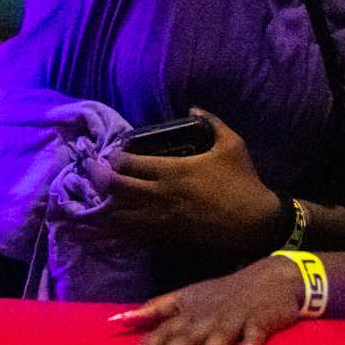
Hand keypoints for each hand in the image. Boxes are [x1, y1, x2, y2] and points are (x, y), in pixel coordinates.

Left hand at [82, 109, 281, 255]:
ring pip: (119, 217)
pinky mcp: (168, 237)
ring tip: (93, 199)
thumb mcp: (232, 144)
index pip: (129, 164)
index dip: (113, 158)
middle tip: (89, 172)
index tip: (110, 154)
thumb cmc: (243, 181)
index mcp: (173, 170)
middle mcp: (161, 195)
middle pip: (116, 189)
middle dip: (98, 179)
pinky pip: (133, 236)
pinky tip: (108, 226)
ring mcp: (162, 220)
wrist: (255, 221)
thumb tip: (193, 107)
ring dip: (103, 207)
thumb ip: (212, 121)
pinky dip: (117, 231)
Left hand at [111, 255, 306, 344]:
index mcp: (188, 309)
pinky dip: (252, 343)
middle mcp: (206, 315)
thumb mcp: (187, 296)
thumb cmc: (223, 293)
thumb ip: (156, 309)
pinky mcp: (259, 320)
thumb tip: (118, 320)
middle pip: (183, 338)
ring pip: (218, 338)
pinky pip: (255, 333)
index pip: (160, 329)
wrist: (271, 277)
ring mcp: (233, 318)